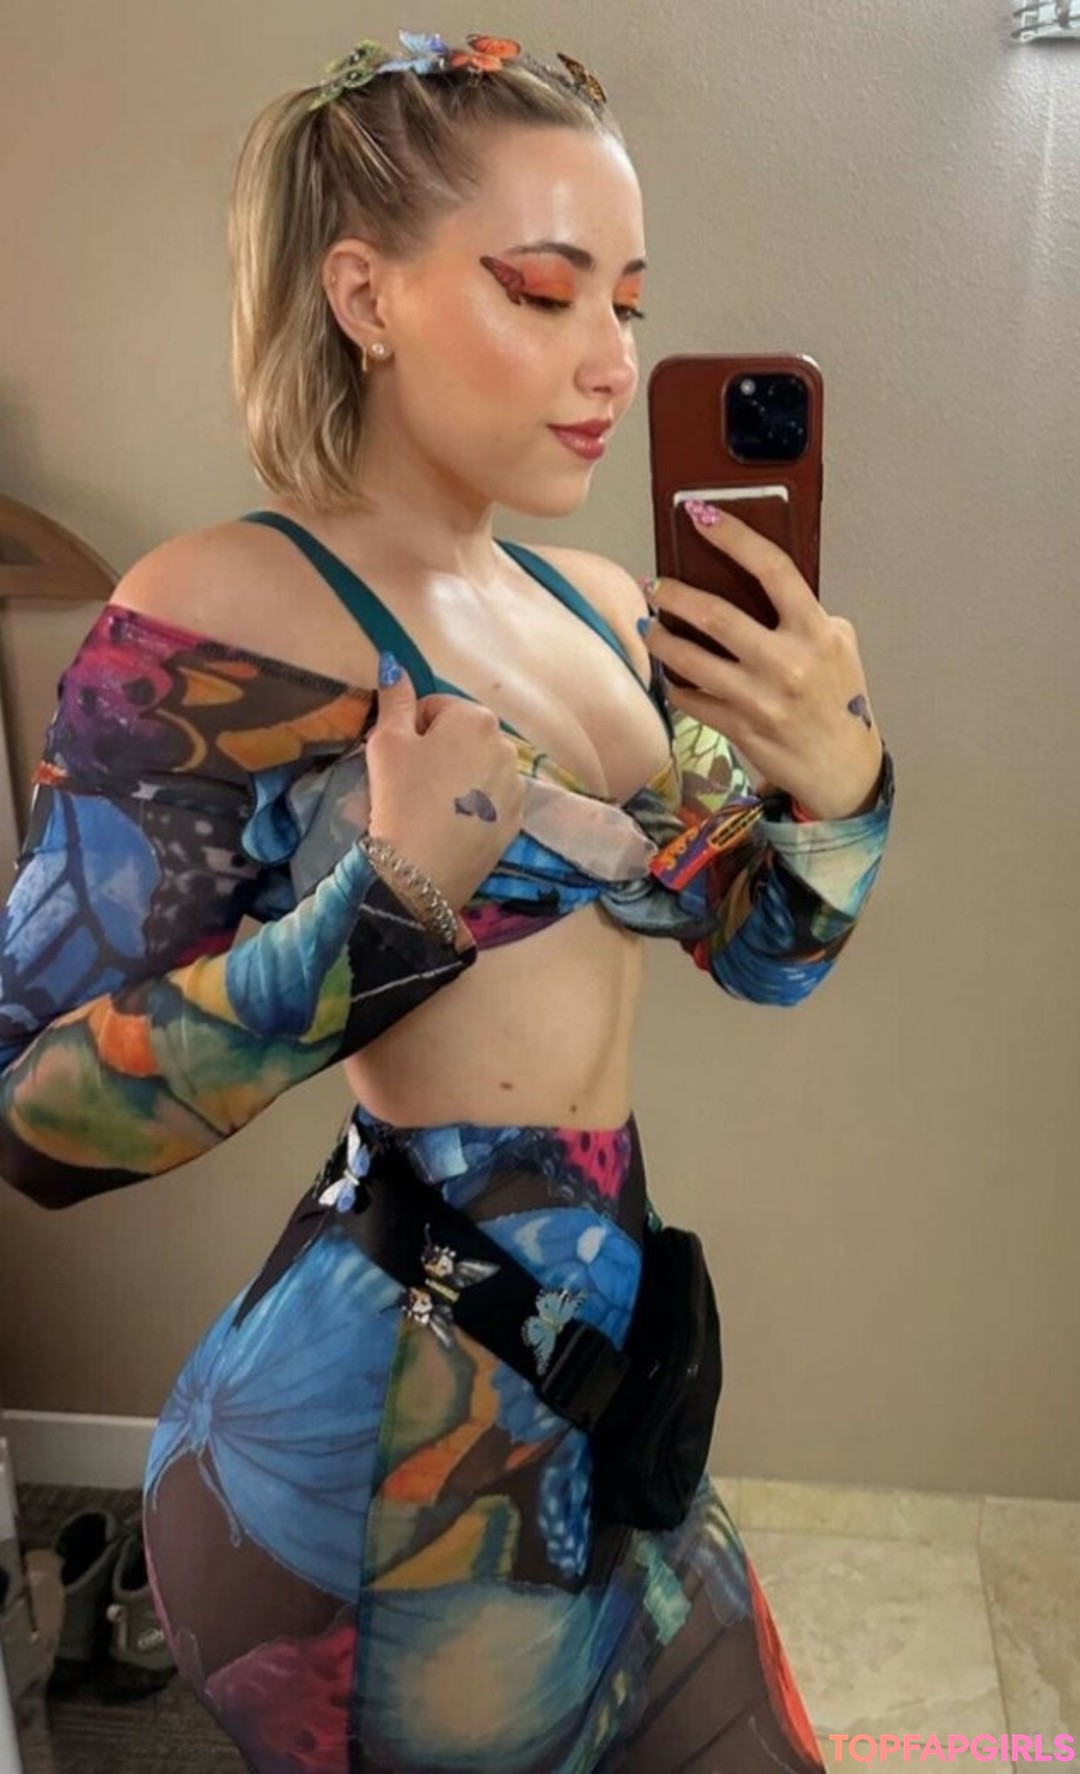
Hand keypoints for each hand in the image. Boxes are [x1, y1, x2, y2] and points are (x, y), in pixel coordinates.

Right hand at [365, 659, 525, 908]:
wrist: (420, 870)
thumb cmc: (399, 796)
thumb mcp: (386, 741)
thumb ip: (394, 698)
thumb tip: (394, 662)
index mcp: (476, 718)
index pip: (435, 709)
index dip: (411, 730)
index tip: (399, 759)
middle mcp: (506, 745)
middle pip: (462, 737)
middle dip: (439, 751)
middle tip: (412, 782)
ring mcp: (515, 786)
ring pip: (478, 769)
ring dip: (458, 777)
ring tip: (432, 806)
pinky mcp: (516, 821)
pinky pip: (489, 800)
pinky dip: (472, 805)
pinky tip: (450, 824)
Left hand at [641, 502, 884, 819]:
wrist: (842, 768)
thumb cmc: (839, 700)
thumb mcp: (839, 647)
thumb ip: (806, 614)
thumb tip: (756, 583)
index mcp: (816, 632)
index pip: (773, 570)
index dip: (734, 537)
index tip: (700, 515)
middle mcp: (788, 663)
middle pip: (716, 616)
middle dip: (674, 595)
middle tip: (655, 585)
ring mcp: (760, 699)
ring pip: (691, 661)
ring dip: (662, 640)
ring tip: (651, 627)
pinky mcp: (739, 728)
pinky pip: (691, 699)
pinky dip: (676, 684)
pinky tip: (671, 673)